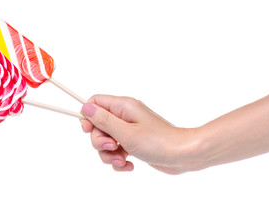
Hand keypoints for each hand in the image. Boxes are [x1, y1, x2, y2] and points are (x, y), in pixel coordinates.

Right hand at [80, 95, 199, 173]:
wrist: (184, 156)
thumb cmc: (158, 142)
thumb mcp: (126, 133)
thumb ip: (103, 121)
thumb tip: (84, 108)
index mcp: (123, 107)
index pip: (95, 102)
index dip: (88, 116)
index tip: (89, 130)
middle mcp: (125, 116)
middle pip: (98, 125)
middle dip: (100, 142)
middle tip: (113, 148)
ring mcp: (129, 130)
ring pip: (106, 141)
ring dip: (110, 155)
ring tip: (123, 161)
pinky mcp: (134, 143)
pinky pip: (117, 151)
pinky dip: (120, 160)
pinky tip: (129, 165)